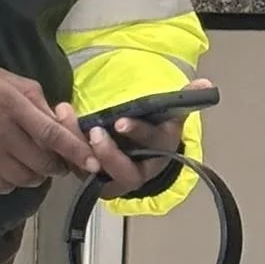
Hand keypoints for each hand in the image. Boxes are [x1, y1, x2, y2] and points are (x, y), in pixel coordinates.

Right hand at [0, 63, 99, 194]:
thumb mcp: (3, 77)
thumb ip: (34, 97)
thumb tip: (59, 119)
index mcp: (12, 104)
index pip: (52, 133)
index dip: (76, 151)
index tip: (93, 164)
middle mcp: (1, 133)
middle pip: (44, 163)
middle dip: (57, 164)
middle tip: (55, 158)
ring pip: (27, 179)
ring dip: (36, 174)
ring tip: (29, 160)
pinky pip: (3, 187)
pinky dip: (12, 182)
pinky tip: (7, 167)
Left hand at [55, 78, 213, 199]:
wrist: (141, 154)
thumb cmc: (155, 131)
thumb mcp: (172, 114)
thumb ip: (187, 97)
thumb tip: (205, 84)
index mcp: (160, 152)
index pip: (151, 144)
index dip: (137, 133)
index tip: (121, 122)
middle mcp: (137, 171)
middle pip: (122, 170)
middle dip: (107, 153)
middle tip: (94, 131)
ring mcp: (113, 178)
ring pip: (95, 169)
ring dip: (78, 144)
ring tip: (67, 116)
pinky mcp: (92, 177)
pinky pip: (77, 165)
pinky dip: (66, 143)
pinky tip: (59, 117)